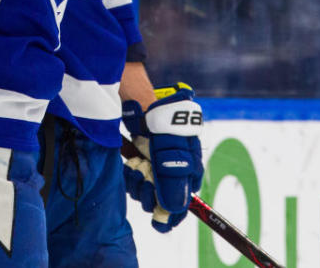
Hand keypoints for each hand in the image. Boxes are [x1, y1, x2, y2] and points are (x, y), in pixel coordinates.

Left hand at [122, 83, 203, 231]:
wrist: (137, 98)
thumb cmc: (160, 120)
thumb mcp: (169, 148)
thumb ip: (173, 177)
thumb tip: (173, 208)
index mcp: (190, 169)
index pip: (184, 203)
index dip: (172, 215)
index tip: (159, 221)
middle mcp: (174, 170)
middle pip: (162, 201)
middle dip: (149, 194)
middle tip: (143, 176)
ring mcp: (155, 166)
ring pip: (146, 193)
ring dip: (137, 184)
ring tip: (135, 165)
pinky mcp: (140, 160)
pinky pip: (134, 180)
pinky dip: (131, 176)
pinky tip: (130, 163)